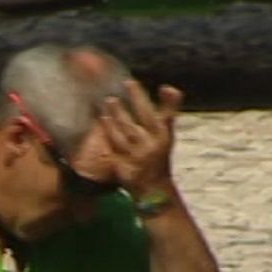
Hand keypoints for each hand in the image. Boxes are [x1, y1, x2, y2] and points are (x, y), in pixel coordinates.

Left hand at [88, 79, 183, 196]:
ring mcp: (138, 155)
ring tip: (110, 100)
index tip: (164, 87)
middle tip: (129, 82)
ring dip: (119, 114)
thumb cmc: (158, 155)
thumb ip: (168, 111)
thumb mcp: (166, 135)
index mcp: (164, 136)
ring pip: (127, 130)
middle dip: (139, 99)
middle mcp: (153, 144)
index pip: (168, 115)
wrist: (153, 189)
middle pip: (145, 118)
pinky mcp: (124, 164)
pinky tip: (102, 119)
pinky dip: (109, 131)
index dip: (168, 102)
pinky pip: (114, 144)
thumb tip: (168, 87)